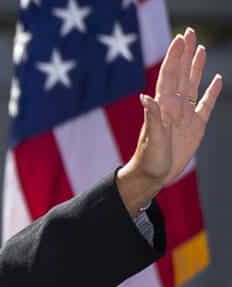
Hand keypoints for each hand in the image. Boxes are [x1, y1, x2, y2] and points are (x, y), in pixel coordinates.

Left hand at [118, 28, 222, 210]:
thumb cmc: (148, 160)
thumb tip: (145, 96)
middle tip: (189, 33)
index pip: (169, 76)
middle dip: (185, 53)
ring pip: (193, 84)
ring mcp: (185, 115)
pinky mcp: (195, 126)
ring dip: (196, 67)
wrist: (152, 176)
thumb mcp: (152, 141)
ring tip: (200, 49)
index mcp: (163, 107)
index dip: (175, 57)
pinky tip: (217, 80)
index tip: (180, 39)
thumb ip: (152, 118)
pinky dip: (212, 92)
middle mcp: (174, 107)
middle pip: (181, 74)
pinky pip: (206, 104)